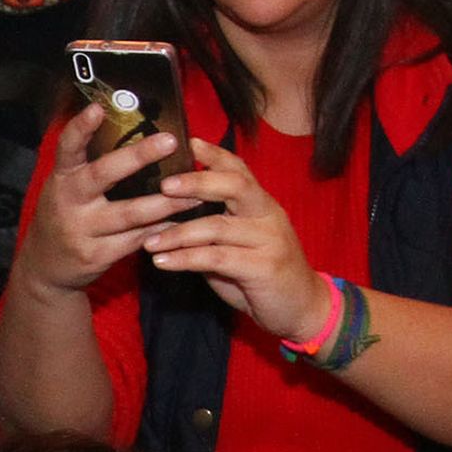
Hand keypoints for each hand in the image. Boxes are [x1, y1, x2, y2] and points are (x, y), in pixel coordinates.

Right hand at [13, 104, 188, 296]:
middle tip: (170, 141)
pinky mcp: (96, 255)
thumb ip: (90, 166)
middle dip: (137, 157)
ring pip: (129, 213)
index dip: (80, 128)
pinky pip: (136, 240)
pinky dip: (161, 230)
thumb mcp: (67, 188)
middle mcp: (69, 202)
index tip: (97, 107)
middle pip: (103, 175)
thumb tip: (135, 131)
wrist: (45, 269)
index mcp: (62, 178)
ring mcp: (82, 230)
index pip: (67, 148)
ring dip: (167, 202)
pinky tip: (182, 222)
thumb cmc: (66, 216)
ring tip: (197, 192)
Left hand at [142, 138, 329, 342]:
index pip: (240, 170)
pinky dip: (186, 259)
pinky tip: (163, 263)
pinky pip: (217, 258)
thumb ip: (212, 231)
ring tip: (149, 240)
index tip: (189, 142)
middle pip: (234, 186)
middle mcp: (268, 215)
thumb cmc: (262, 275)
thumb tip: (169, 218)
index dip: (216, 154)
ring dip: (178, 233)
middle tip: (163, 186)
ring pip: (218, 226)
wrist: (302, 309)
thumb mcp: (237, 247)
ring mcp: (269, 240)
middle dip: (197, 182)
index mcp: (262, 205)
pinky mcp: (264, 267)